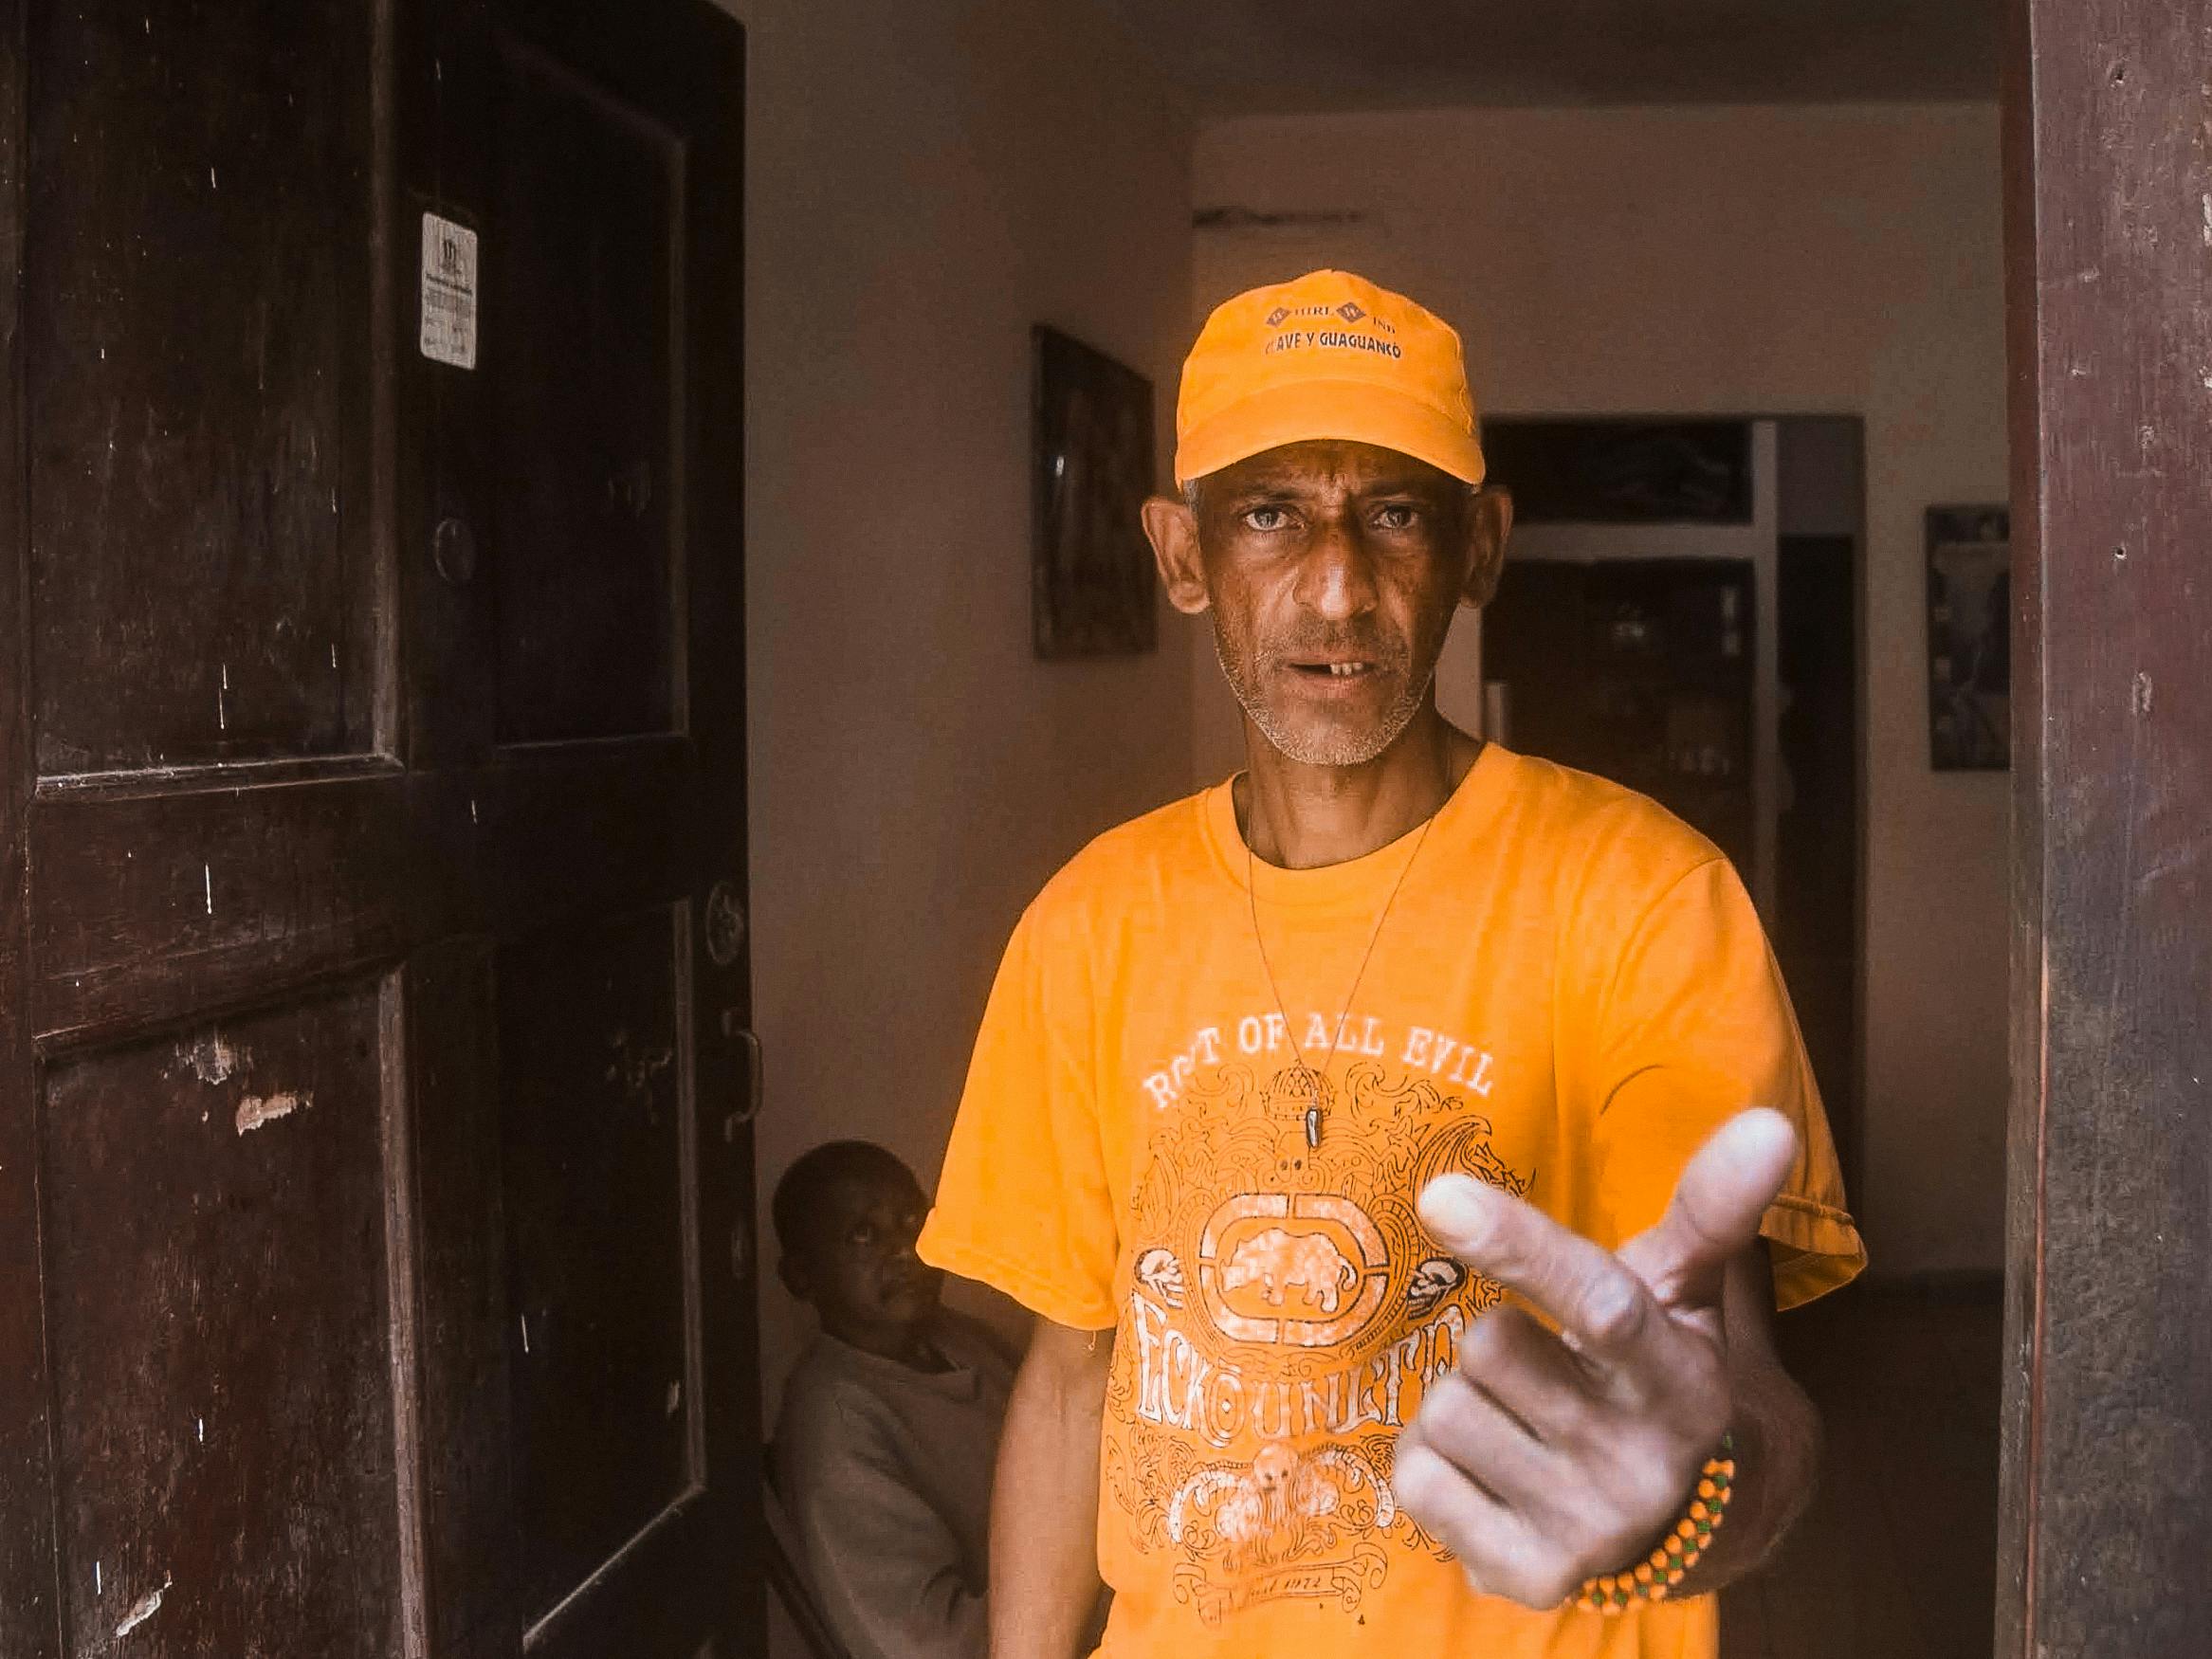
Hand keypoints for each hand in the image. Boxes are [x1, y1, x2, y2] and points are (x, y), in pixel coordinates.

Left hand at [1390, 1108, 1797, 1608]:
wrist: (1709, 1528)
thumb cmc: (1672, 1378)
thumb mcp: (1690, 1293)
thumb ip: (1711, 1207)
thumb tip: (1768, 1121)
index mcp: (1680, 1382)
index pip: (1597, 1305)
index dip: (1521, 1246)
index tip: (1443, 1194)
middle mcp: (1637, 1464)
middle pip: (1489, 1344)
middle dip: (1503, 1339)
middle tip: (1550, 1368)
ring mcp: (1582, 1530)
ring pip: (1445, 1408)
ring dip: (1467, 1401)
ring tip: (1528, 1422)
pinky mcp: (1523, 1576)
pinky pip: (1414, 1476)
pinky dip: (1436, 1463)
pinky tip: (1496, 1470)